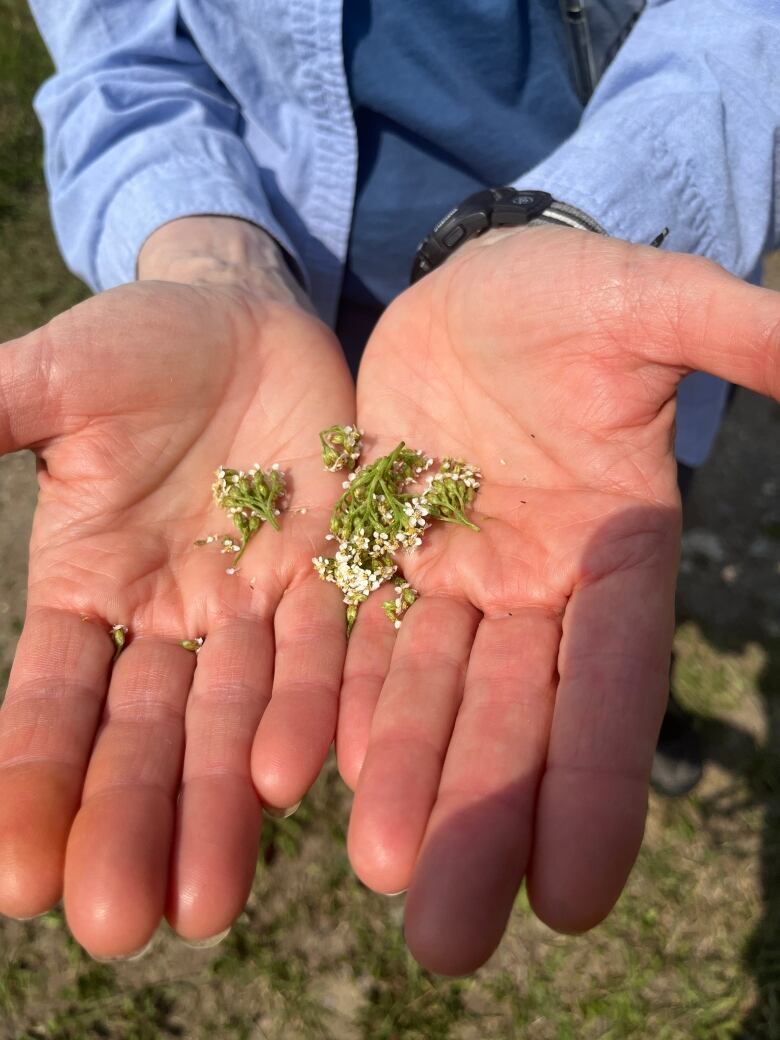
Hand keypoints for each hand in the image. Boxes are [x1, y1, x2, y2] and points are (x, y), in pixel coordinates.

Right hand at [0, 229, 352, 957]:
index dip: (32, 783)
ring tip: (211, 898)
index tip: (17, 881)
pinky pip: (338, 652)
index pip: (52, 702)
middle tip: (125, 923)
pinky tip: (316, 782)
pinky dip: (327, 711)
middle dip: (134, 823)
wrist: (250, 323)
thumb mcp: (61, 376)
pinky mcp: (340, 577)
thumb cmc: (142, 344)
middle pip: (149, 736)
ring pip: (243, 718)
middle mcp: (173, 618)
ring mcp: (259, 606)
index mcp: (90, 586)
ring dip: (228, 803)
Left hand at [339, 226, 779, 973]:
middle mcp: (536, 588)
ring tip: (375, 875)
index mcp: (616, 550)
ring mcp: (454, 581)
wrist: (457, 294)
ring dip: (400, 784)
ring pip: (425, 696)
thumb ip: (722, 332)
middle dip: (482, 820)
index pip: (612, 684)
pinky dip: (331, 703)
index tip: (575, 893)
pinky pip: (354, 640)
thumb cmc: (556, 294)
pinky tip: (295, 773)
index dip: (595, 783)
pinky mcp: (377, 559)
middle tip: (447, 938)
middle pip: (511, 720)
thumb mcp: (637, 301)